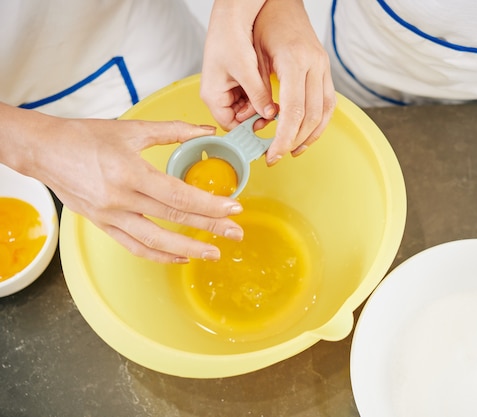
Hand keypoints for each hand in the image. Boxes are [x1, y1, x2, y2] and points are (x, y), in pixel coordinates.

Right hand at [1, 104, 243, 263]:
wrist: (43, 150)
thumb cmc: (86, 136)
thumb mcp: (133, 129)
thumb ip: (175, 131)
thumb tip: (208, 131)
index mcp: (130, 172)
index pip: (180, 195)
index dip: (210, 205)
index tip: (234, 209)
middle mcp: (121, 199)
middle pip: (174, 219)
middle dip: (209, 228)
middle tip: (236, 235)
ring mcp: (110, 216)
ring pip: (155, 241)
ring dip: (188, 249)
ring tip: (213, 253)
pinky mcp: (102, 225)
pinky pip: (135, 246)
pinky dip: (159, 255)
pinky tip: (180, 257)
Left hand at [200, 0, 335, 165]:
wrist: (279, 2)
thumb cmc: (261, 25)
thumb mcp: (252, 58)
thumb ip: (260, 91)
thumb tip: (265, 122)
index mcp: (296, 62)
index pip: (294, 112)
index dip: (283, 138)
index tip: (273, 155)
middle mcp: (316, 65)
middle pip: (312, 117)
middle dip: (293, 141)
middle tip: (276, 156)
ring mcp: (324, 67)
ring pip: (325, 113)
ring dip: (309, 136)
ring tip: (291, 150)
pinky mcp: (325, 69)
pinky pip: (328, 103)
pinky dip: (318, 123)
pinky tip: (304, 133)